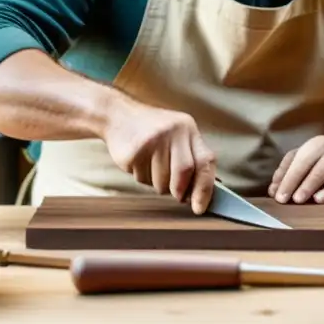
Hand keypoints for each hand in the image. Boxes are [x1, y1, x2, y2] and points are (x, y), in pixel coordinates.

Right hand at [101, 101, 216, 213]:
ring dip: (159, 184)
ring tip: (151, 166)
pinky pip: (142, 179)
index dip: (205, 187)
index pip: (205, 160)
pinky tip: (138, 162)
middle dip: (180, 190)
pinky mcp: (134, 151)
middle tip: (176, 195)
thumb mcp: (177, 135)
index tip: (200, 208)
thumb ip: (192, 158)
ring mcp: (152, 140)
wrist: (118, 116)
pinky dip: (142, 178)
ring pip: (162, 181)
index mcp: (188, 128)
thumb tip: (205, 192)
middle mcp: (173, 131)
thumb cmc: (153, 131)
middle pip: (184, 172)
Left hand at [268, 136, 323, 204]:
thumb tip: (273, 190)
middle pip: (308, 162)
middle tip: (284, 199)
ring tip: (299, 199)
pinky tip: (319, 199)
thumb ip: (289, 174)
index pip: (297, 158)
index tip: (276, 194)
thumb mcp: (309, 165)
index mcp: (316, 144)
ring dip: (310, 185)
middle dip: (294, 181)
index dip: (285, 176)